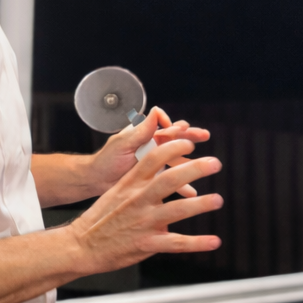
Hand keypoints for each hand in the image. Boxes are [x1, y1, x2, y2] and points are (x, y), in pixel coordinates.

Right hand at [65, 138, 222, 275]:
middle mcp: (138, 200)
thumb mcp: (116, 192)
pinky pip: (177, 243)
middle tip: (214, 163)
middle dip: (195, 169)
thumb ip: (140, 183)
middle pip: (169, 179)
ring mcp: (143, 222)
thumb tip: (161, 178)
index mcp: (130, 184)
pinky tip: (214, 241)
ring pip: (177, 210)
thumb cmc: (99, 219)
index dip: (173, 148)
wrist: (81, 245)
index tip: (189, 142)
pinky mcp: (147, 243)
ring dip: (200, 204)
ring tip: (218, 200)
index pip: (153, 158)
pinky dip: (198, 243)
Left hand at [88, 107, 211, 197]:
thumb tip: (156, 110)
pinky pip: (171, 179)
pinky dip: (182, 185)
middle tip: (204, 135)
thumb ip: (141, 129)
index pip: (165, 127)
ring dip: (190, 162)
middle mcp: (152, 147)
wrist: (97, 181)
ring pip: (177, 160)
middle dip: (191, 137)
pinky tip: (192, 192)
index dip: (175, 126)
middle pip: (176, 140)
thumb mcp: (123, 142)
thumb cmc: (106, 160)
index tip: (181, 129)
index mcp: (145, 135)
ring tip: (205, 164)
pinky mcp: (154, 177)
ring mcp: (154, 162)